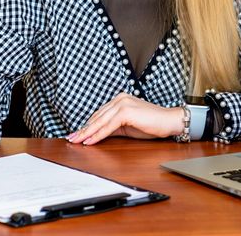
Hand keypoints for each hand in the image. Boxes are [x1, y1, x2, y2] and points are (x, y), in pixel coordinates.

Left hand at [67, 93, 183, 144]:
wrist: (169, 121)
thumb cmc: (152, 124)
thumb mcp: (128, 127)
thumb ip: (113, 128)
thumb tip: (98, 135)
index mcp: (120, 100)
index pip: (99, 114)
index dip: (88, 125)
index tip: (77, 134)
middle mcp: (119, 99)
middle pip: (97, 117)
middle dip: (83, 129)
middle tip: (71, 138)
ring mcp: (122, 103)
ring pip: (100, 121)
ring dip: (87, 133)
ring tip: (76, 141)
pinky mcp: (126, 111)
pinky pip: (108, 126)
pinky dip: (98, 135)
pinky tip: (90, 141)